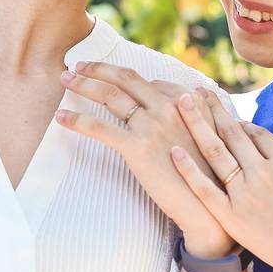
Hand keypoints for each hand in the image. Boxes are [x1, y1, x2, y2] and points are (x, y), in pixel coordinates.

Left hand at [54, 61, 234, 257]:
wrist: (210, 207)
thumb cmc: (211, 177)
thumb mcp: (212, 136)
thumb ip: (198, 114)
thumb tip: (194, 94)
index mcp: (188, 101)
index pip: (149, 82)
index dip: (125, 78)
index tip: (111, 76)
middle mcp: (170, 107)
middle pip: (126, 78)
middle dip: (99, 68)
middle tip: (79, 65)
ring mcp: (153, 125)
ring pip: (109, 95)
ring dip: (84, 83)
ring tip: (66, 78)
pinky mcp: (137, 147)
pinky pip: (99, 127)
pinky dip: (77, 120)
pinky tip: (60, 117)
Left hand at [170, 89, 272, 271]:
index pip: (254, 132)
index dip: (238, 122)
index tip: (226, 117)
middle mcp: (261, 171)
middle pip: (231, 133)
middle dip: (212, 109)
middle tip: (194, 92)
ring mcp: (243, 193)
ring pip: (215, 152)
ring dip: (197, 125)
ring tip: (181, 104)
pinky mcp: (231, 216)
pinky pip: (204, 189)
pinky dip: (188, 170)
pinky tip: (174, 151)